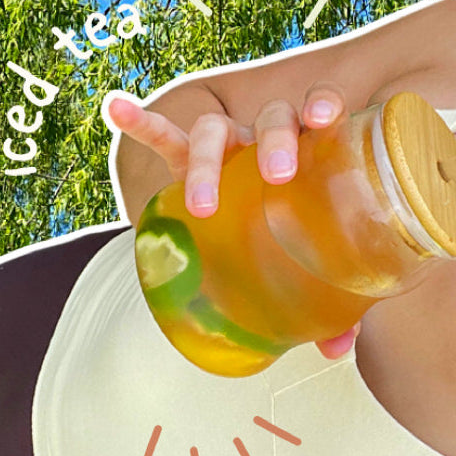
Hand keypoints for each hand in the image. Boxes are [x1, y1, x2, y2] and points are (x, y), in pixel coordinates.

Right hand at [105, 86, 359, 358]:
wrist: (258, 240)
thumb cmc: (296, 245)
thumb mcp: (317, 273)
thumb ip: (335, 310)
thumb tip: (336, 351)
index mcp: (309, 154)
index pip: (318, 114)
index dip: (321, 104)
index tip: (323, 117)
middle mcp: (268, 141)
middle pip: (272, 118)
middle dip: (274, 141)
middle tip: (276, 176)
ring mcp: (228, 146)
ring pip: (214, 129)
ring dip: (207, 159)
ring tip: (201, 202)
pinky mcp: (187, 159)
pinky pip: (165, 137)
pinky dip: (143, 124)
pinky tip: (118, 109)